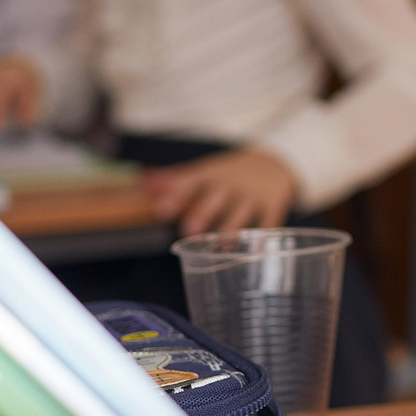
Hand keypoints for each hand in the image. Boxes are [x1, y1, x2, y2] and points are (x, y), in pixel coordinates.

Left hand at [143, 147, 297, 234]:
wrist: (273, 165)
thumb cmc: (230, 174)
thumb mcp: (207, 171)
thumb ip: (176, 179)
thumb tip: (143, 181)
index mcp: (213, 175)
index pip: (193, 182)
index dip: (177, 195)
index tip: (161, 209)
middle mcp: (232, 185)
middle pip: (217, 198)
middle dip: (204, 213)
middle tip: (189, 230)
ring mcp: (253, 196)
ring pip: (242, 213)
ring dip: (230, 229)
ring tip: (220, 246)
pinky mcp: (272, 207)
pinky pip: (269, 223)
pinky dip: (263, 236)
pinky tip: (255, 250)